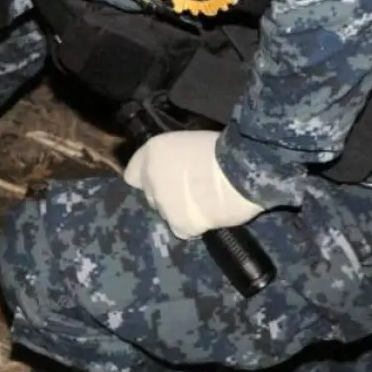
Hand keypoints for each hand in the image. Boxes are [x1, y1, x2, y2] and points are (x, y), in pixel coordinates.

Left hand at [122, 130, 262, 239]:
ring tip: (203, 203)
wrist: (238, 172)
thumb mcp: (189, 142)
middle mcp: (151, 179)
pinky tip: (208, 216)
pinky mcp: (179, 225)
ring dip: (180, 210)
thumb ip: (173, 157)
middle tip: (189, 191)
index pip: (133, 174)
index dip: (147, 177)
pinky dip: (193, 225)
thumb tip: (176, 169)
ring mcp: (163, 204)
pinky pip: (182, 229)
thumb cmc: (222, 149)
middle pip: (152, 195)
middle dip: (166, 194)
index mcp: (152, 152)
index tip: (162, 179)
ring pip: (166, 213)